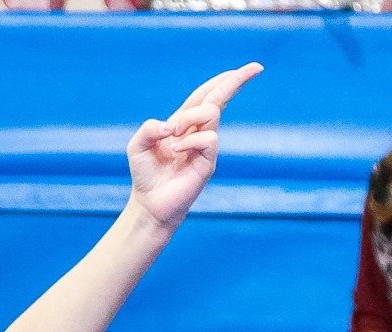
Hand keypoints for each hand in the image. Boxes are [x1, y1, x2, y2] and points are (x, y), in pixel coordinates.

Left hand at [127, 63, 261, 231]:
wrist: (149, 204)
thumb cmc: (145, 175)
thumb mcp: (136, 147)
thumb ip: (148, 129)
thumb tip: (169, 125)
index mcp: (182, 124)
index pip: (205, 96)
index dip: (223, 81)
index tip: (248, 68)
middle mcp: (197, 132)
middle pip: (218, 99)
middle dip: (235, 81)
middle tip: (255, 67)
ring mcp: (205, 147)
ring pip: (211, 113)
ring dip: (190, 117)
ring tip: (172, 134)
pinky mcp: (208, 162)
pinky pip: (208, 139)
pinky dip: (190, 140)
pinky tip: (176, 149)